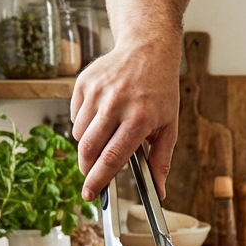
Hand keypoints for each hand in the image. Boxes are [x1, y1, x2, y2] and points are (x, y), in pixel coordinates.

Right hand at [71, 39, 182, 201]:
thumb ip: (162, 161)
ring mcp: (97, 92)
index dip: (98, 179)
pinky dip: (84, 124)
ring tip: (106, 136)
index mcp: (139, 119)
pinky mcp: (84, 83)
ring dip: (87, 145)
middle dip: (87, 168)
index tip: (90, 194)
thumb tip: (160, 191)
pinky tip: (101, 115)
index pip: (112, 157)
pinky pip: (75, 116)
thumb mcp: (170, 127)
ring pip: (79, 134)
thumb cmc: (161, 92)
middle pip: (89, 148)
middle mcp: (116, 104)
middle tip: (91, 175)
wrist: (147, 50)